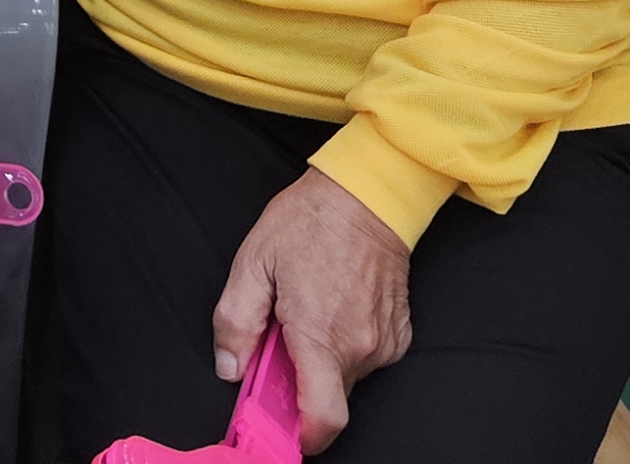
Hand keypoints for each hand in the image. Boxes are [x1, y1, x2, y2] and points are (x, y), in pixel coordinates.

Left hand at [212, 167, 411, 452]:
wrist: (368, 194)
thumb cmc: (309, 222)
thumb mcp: (253, 263)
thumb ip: (236, 322)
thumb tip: (231, 367)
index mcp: (321, 335)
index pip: (323, 419)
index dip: (302, 436)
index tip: (282, 429)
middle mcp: (360, 347)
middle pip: (327, 397)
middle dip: (300, 382)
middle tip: (281, 337)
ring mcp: (384, 341)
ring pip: (345, 377)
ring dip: (322, 360)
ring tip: (308, 311)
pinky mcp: (398, 332)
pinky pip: (366, 357)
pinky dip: (345, 345)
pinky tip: (334, 307)